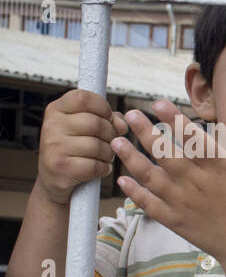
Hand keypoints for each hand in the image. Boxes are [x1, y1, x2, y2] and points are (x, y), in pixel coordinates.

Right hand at [36, 89, 127, 205]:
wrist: (54, 179)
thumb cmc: (74, 150)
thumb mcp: (84, 128)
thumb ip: (105, 118)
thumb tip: (122, 122)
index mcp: (57, 109)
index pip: (84, 98)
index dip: (103, 107)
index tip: (108, 118)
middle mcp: (52, 125)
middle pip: (96, 123)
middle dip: (111, 135)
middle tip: (109, 143)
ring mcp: (54, 146)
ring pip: (98, 146)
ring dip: (108, 154)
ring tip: (103, 157)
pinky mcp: (60, 167)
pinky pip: (96, 165)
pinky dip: (104, 168)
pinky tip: (99, 168)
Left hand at [113, 101, 225, 264]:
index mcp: (222, 170)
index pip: (194, 139)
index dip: (175, 120)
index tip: (158, 103)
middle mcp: (200, 184)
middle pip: (166, 154)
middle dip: (145, 131)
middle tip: (129, 114)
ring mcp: (185, 204)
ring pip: (152, 177)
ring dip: (132, 158)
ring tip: (117, 141)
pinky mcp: (176, 222)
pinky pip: (150, 205)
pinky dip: (135, 192)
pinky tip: (122, 179)